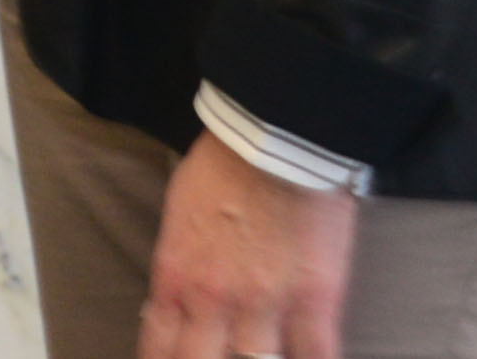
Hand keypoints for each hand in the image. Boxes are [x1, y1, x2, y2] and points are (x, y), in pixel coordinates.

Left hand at [138, 132, 358, 358]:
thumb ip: (177, 267)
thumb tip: (174, 305)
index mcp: (175, 278)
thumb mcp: (177, 217)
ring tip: (258, 358)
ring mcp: (266, 306)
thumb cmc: (221, 167)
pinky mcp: (317, 302)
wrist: (274, 139)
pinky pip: (317, 357)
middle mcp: (214, 302)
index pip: (159, 348)